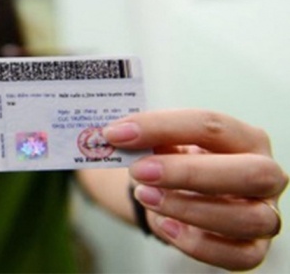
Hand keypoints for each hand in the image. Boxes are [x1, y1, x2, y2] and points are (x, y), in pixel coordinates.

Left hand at [105, 109, 287, 270]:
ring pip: (247, 219)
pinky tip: (164, 225)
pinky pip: (238, 257)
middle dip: (189, 172)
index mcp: (246, 138)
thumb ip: (151, 138)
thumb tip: (117, 135)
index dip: (162, 127)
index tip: (118, 133)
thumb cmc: (179, 162)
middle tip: (139, 170)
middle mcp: (265, 176)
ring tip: (146, 196)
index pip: (212, 126)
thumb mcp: (167, 144)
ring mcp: (264, 214)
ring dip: (189, 208)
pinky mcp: (252, 249)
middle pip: (249, 173)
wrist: (181, 194)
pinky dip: (197, 245)